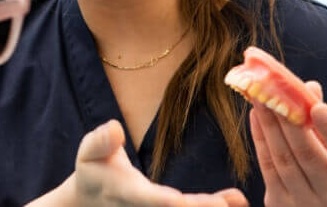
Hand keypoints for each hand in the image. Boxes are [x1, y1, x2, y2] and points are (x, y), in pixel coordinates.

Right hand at [71, 119, 247, 206]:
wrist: (90, 203)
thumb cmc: (94, 171)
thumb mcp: (89, 153)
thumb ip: (100, 141)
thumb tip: (115, 127)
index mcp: (126, 194)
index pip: (150, 200)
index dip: (168, 203)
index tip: (186, 202)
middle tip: (225, 205)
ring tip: (238, 200)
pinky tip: (237, 201)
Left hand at [250, 81, 326, 206]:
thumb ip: (325, 122)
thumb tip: (309, 87)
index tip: (319, 107)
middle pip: (307, 155)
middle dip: (289, 120)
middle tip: (274, 90)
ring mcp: (305, 204)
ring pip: (283, 159)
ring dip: (269, 125)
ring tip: (259, 97)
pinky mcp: (279, 204)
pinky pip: (267, 167)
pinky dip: (260, 138)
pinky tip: (255, 115)